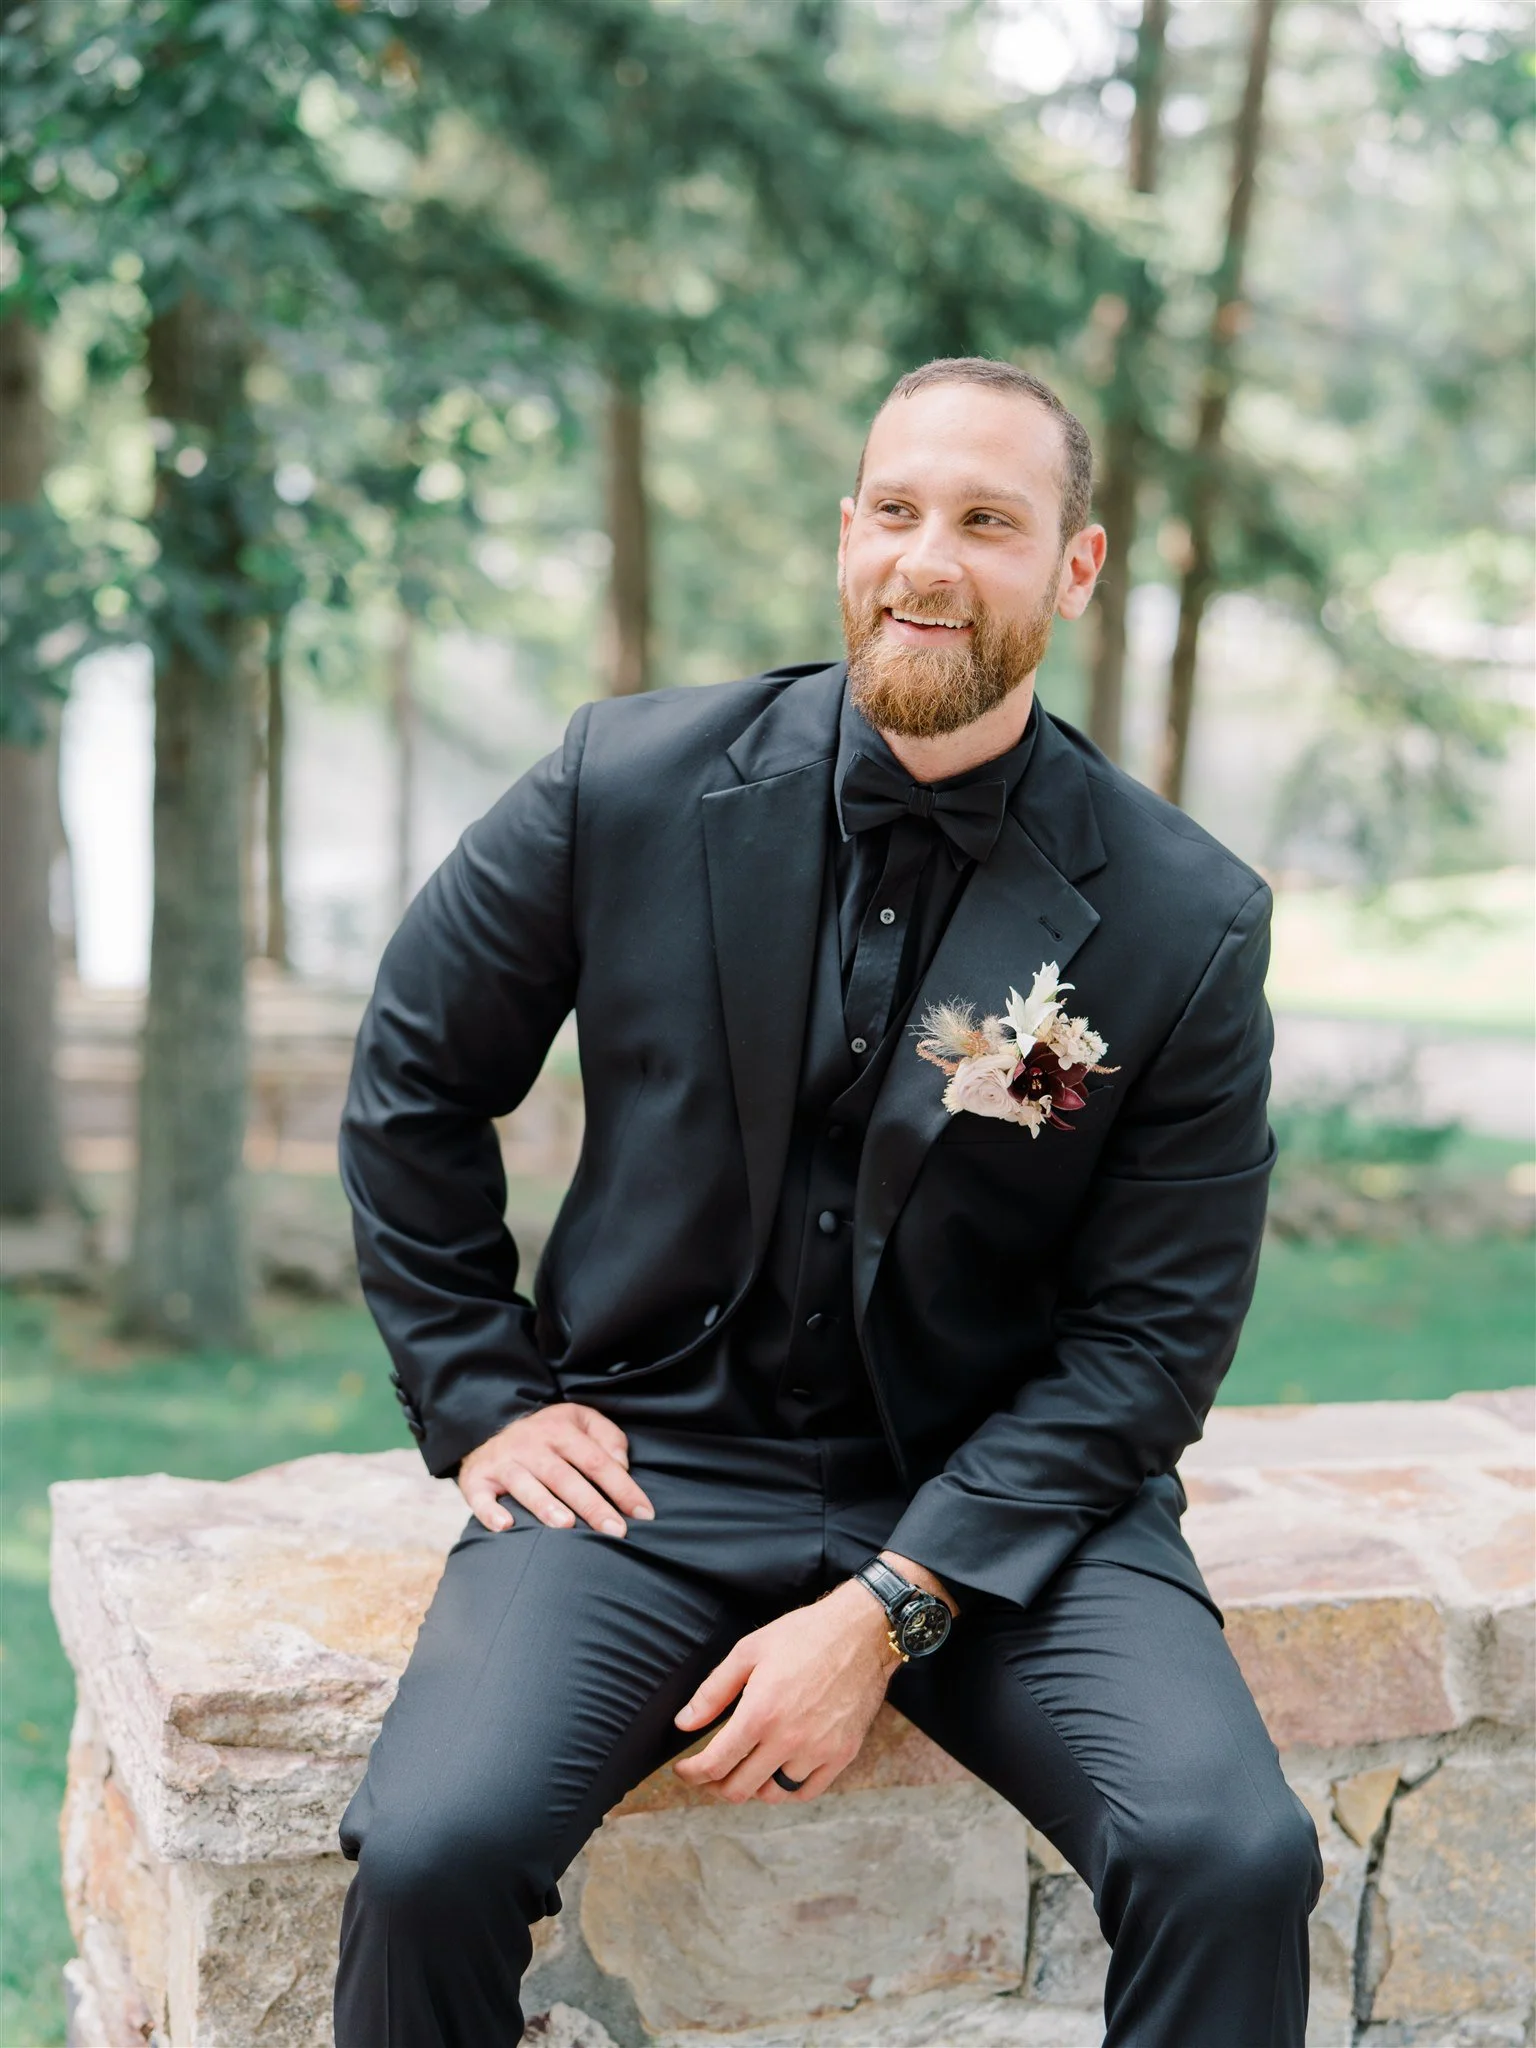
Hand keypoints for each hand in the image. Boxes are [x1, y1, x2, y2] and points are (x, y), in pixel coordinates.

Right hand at [457, 1404, 655, 1536]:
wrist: (489, 1428)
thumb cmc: (549, 1435)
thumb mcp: (581, 1421)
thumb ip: (607, 1438)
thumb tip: (622, 1466)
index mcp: (561, 1430)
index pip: (597, 1460)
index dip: (622, 1487)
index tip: (644, 1514)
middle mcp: (531, 1444)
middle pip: (565, 1477)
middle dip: (592, 1505)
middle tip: (616, 1531)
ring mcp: (503, 1461)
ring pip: (526, 1484)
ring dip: (545, 1505)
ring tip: (566, 1526)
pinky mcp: (477, 1479)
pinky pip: (481, 1497)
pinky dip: (490, 1512)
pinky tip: (506, 1527)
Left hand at [671, 1580, 898, 1804]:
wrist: (862, 1632)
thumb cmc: (804, 1635)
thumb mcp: (749, 1650)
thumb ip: (713, 1691)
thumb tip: (684, 1723)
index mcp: (760, 1714)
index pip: (715, 1765)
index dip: (691, 1774)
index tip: (684, 1770)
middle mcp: (788, 1740)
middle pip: (739, 1789)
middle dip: (715, 1785)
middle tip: (709, 1773)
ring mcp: (818, 1751)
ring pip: (772, 1794)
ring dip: (752, 1786)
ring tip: (744, 1767)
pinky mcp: (842, 1754)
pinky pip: (807, 1792)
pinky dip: (787, 1789)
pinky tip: (778, 1772)